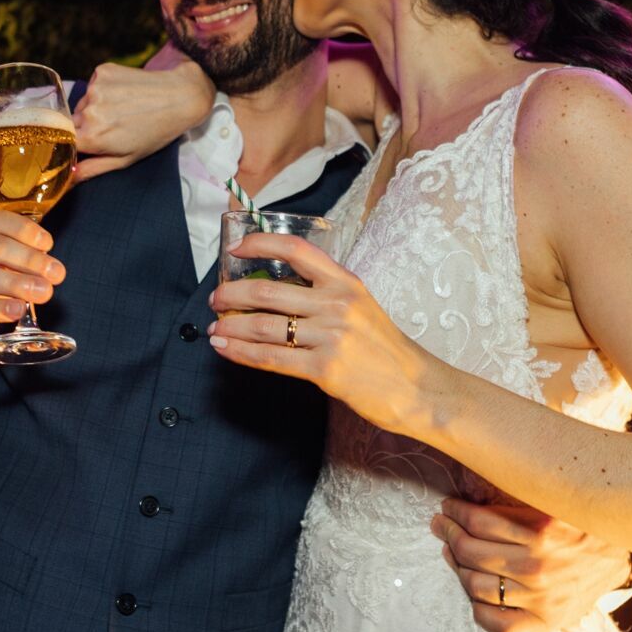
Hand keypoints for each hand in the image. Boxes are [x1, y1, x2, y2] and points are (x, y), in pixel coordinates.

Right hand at [72, 58, 213, 182]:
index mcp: (92, 137)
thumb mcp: (125, 159)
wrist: (180, 97)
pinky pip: (93, 85)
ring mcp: (95, 88)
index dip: (73, 145)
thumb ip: (92, 169)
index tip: (86, 145)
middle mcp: (89, 112)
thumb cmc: (155, 133)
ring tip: (122, 110)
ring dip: (95, 108)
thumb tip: (67, 180)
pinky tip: (124, 94)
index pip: (63, 142)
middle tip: (112, 127)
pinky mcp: (102, 71)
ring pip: (83, 103)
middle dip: (85, 127)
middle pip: (71, 122)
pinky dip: (103, 91)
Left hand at [206, 234, 443, 433]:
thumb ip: (326, 296)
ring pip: (265, 326)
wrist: (416, 388)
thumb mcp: (362, 308)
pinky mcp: (324, 368)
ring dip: (232, 326)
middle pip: (269, 291)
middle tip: (216, 298)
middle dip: (233, 294)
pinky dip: (242, 352)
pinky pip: (272, 357)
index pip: (296, 250)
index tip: (236, 248)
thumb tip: (278, 294)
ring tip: (216, 327)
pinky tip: (226, 348)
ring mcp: (330, 336)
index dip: (260, 244)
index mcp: (346, 283)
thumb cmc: (386, 350)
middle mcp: (337, 304)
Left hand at [431, 500, 631, 631]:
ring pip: (476, 586)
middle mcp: (539, 566)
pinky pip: (497, 624)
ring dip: (456, 567)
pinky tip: (473, 592)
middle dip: (448, 534)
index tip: (448, 506)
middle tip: (441, 525)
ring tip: (452, 553)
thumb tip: (469, 495)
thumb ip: (516, 501)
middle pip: (471, 552)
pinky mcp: (546, 623)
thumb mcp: (552, 503)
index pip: (478, 522)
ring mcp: (541, 599)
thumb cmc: (578, 526)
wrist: (617, 559)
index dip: (455, 512)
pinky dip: (477, 608)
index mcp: (542, 531)